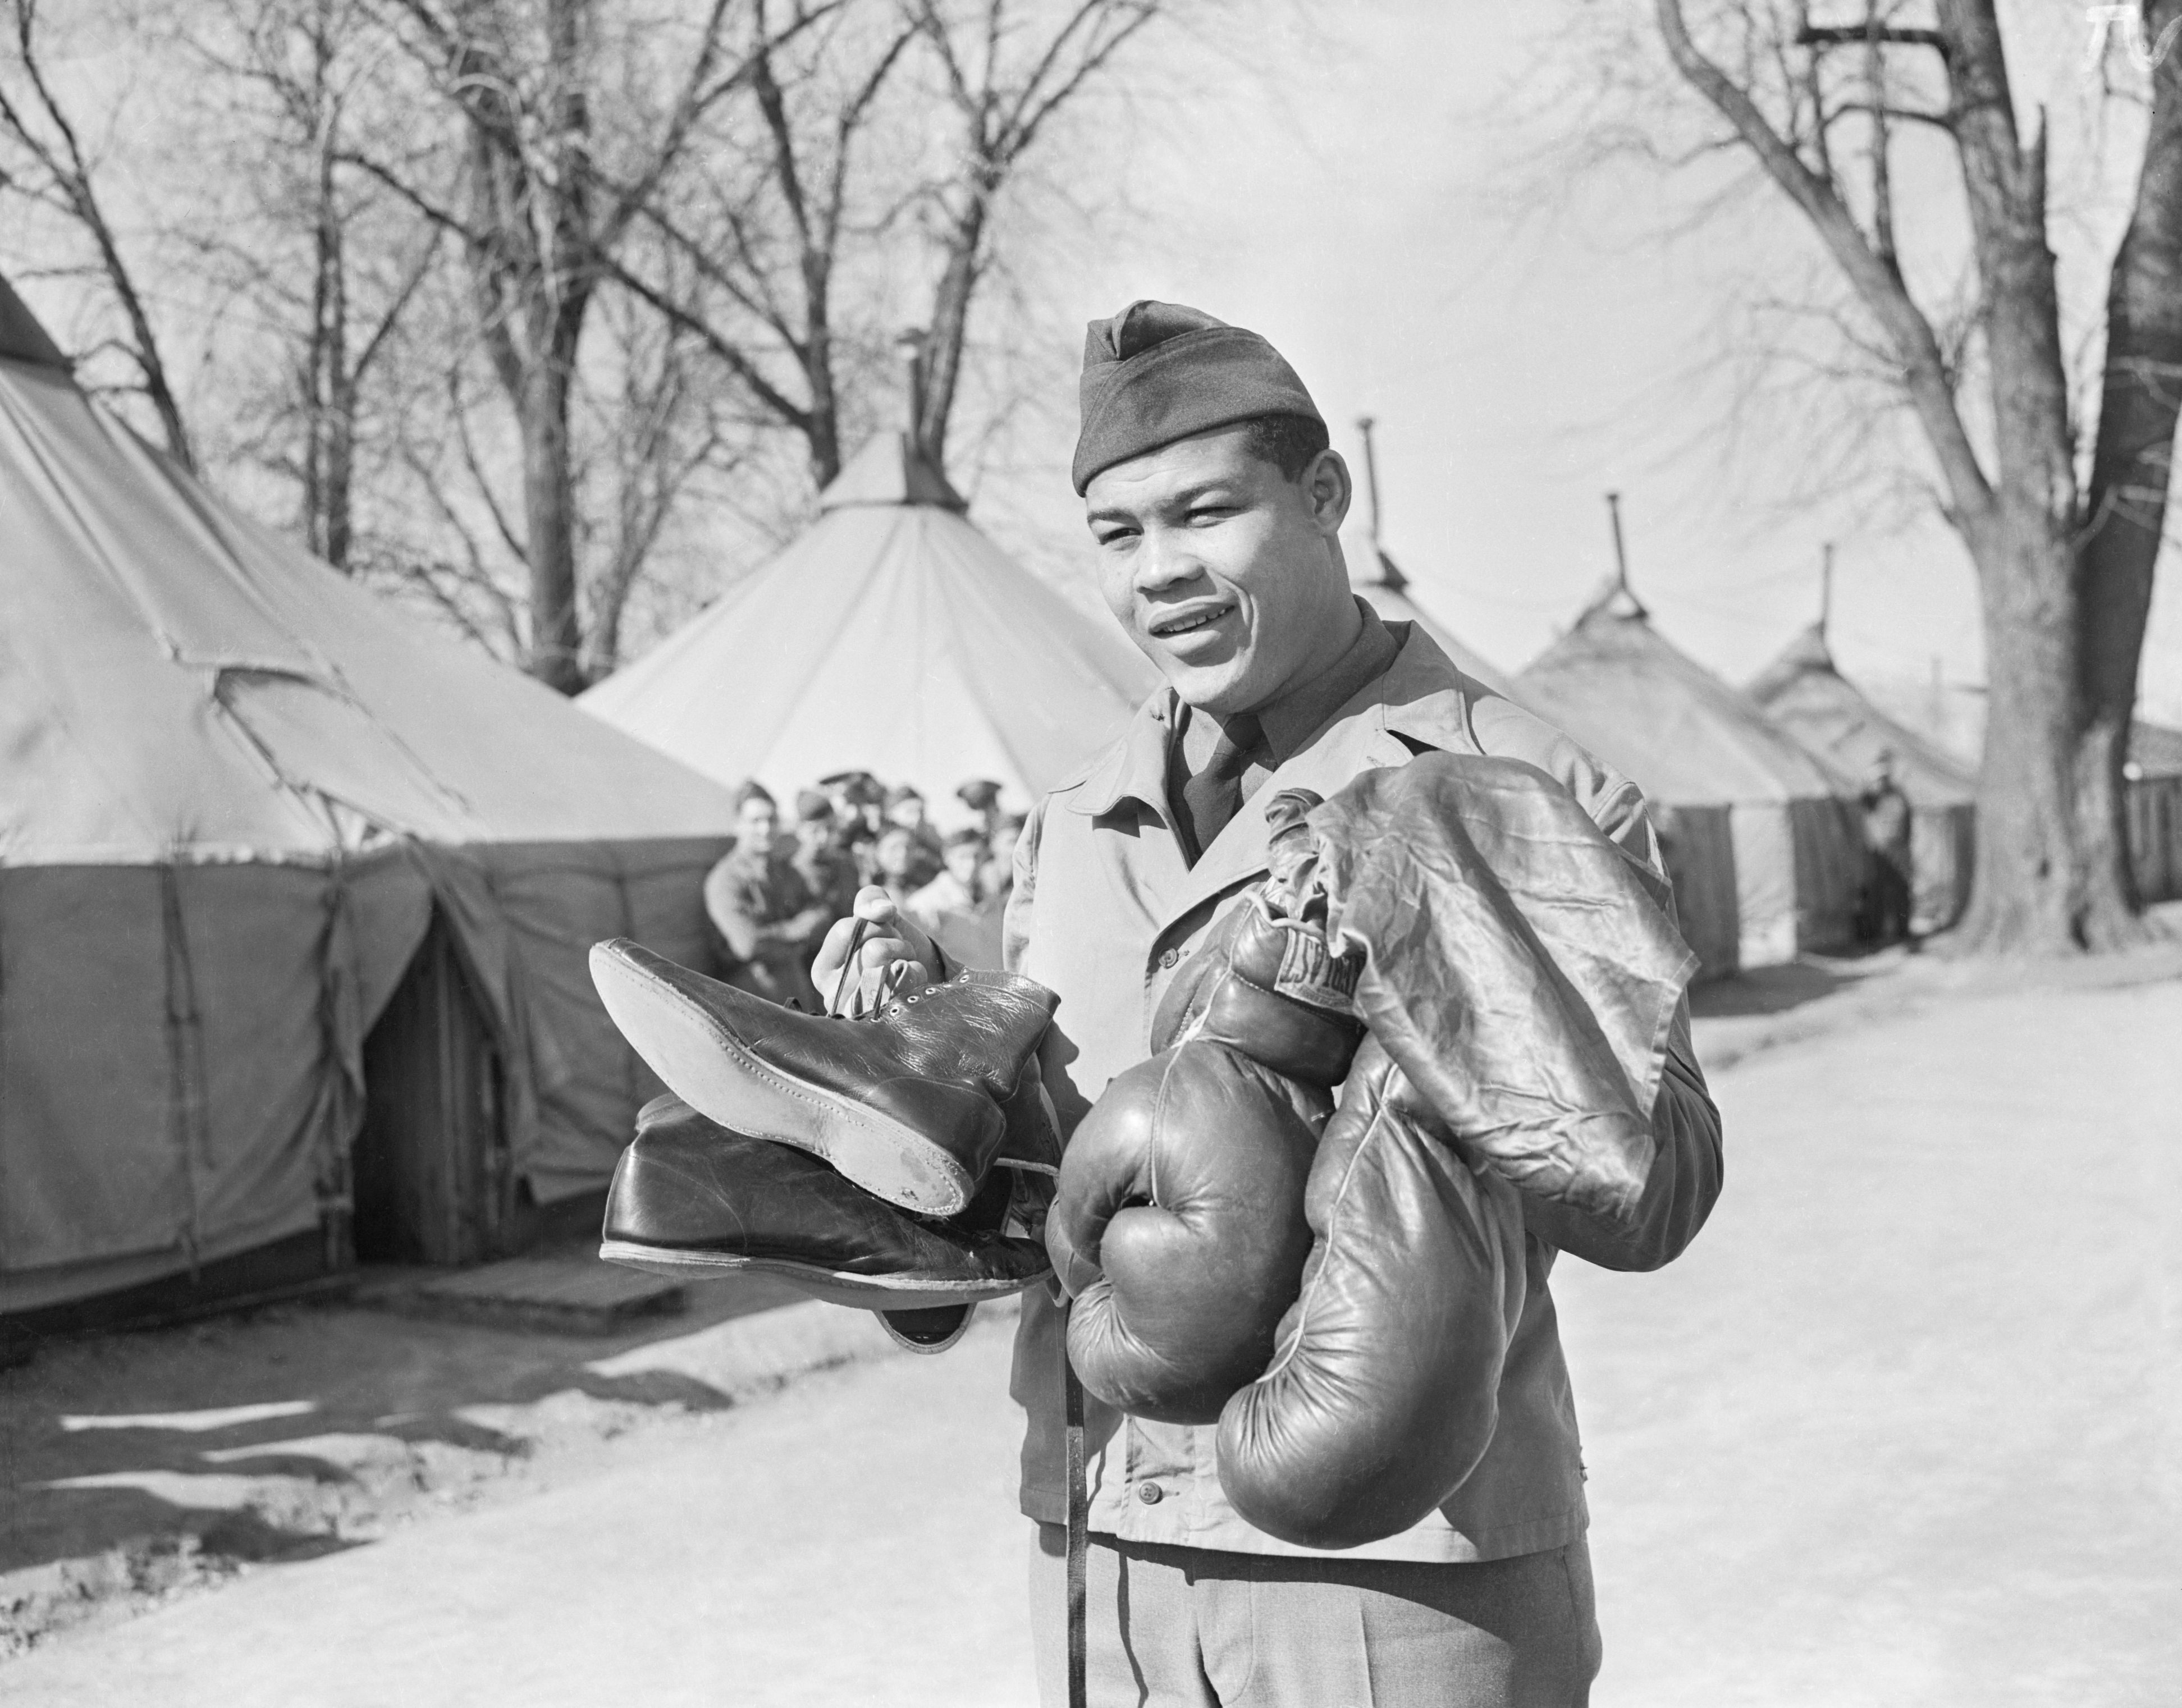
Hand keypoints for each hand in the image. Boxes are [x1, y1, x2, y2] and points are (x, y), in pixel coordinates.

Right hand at [813, 888, 942, 1014]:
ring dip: (906, 959)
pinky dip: (916, 975)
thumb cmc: (894, 947)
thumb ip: (870, 901)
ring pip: (889, 970)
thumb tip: (883, 910)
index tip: (885, 932)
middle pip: (873, 951)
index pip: (847, 930)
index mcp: (823, 969)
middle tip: (899, 951)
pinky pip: (906, 989)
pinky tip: (914, 979)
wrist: (927, 978)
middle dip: (895, 942)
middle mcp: (834, 996)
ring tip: (906, 964)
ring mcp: (859, 1014)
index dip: (875, 924)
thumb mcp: (878, 918)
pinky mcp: (884, 1023)